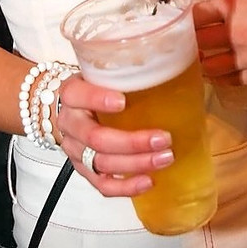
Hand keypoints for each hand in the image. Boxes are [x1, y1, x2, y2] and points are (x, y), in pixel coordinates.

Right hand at [55, 74, 172, 196]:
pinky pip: (102, 185)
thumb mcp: (100, 71)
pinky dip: (125, 187)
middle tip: (164, 138)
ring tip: (165, 157)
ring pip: (102, 164)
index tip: (123, 100)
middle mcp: (70, 124)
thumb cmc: (92, 86)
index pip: (79, 95)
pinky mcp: (83, 170)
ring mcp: (75, 151)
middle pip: (96, 138)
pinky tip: (149, 181)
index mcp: (71, 93)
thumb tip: (181, 60)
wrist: (65, 108)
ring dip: (136, 164)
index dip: (98, 99)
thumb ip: (125, 69)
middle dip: (132, 142)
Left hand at [195, 0, 246, 82]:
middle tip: (187, 38)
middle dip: (191, 40)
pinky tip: (220, 72)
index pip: (197, 14)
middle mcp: (237, 34)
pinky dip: (222, 76)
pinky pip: (232, 81)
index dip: (188, 15)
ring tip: (200, 57)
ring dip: (203, 60)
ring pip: (210, 67)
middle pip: (199, 42)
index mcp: (236, 5)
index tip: (185, 15)